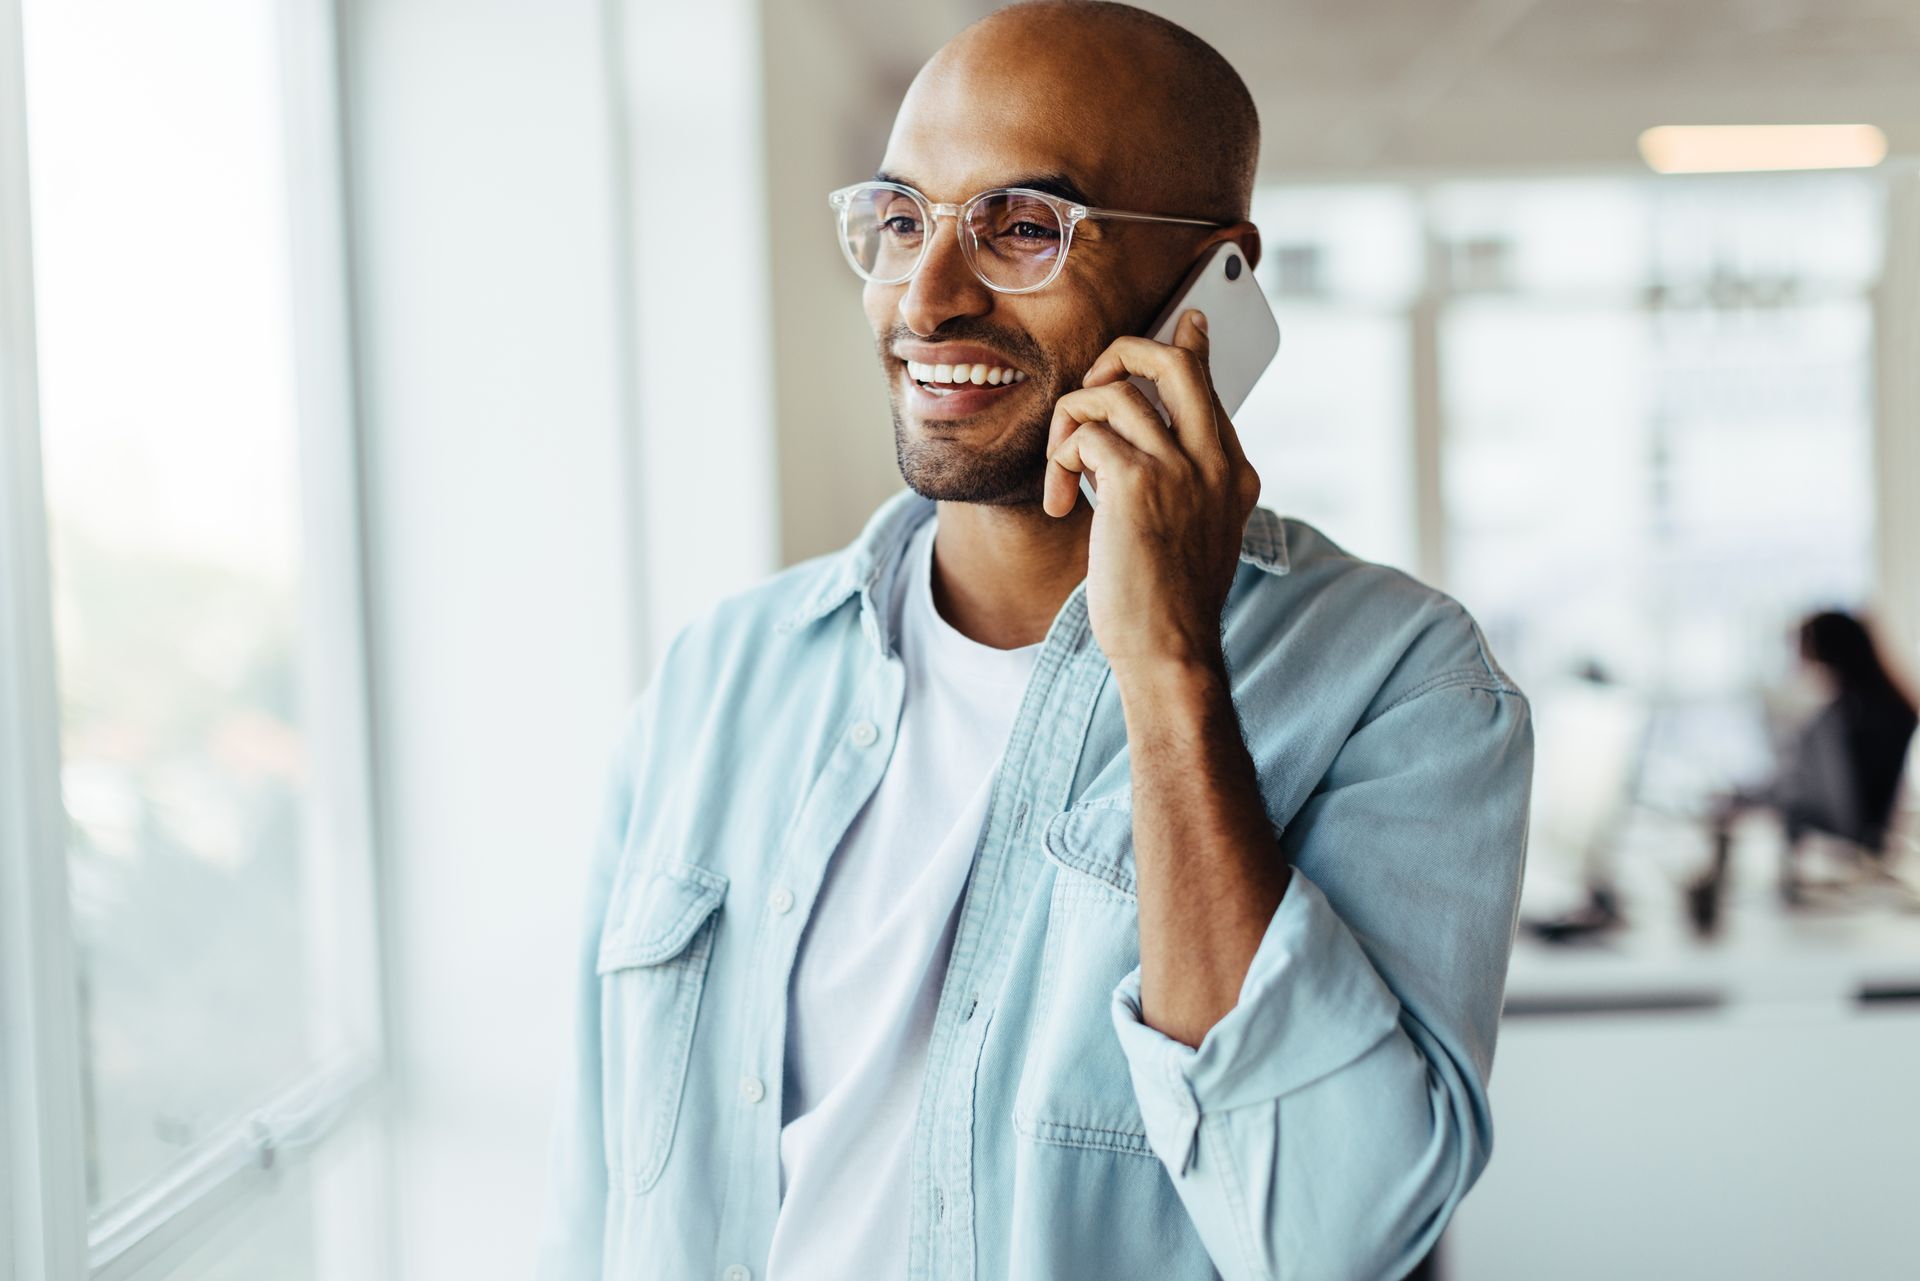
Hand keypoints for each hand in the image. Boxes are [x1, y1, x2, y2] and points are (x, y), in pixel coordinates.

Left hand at [1043, 309, 1261, 674]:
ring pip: (1113, 393)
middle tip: (1090, 390)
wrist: (1170, 652)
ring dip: (1069, 426)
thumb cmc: (1168, 604)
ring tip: (1063, 474)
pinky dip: (1060, 462)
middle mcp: (1215, 461)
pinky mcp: (1138, 484)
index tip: (1182, 322)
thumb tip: (1127, 443)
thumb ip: (1177, 481)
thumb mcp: (1189, 533)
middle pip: (1174, 360)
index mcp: (1234, 472)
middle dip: (1121, 355)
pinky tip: (1062, 505)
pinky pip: (1084, 436)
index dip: (1186, 346)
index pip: (1209, 383)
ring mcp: (1181, 469)